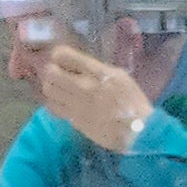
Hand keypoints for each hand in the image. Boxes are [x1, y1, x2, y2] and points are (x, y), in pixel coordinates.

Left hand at [36, 42, 154, 155]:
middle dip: (51, 71)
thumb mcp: (120, 76)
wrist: (137, 131)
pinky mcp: (74, 120)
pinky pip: (53, 108)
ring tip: (60, 89)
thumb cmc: (133, 102)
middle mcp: (83, 86)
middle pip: (50, 72)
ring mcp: (76, 104)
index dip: (59, 56)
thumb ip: (97, 69)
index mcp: (97, 72)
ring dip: (51, 87)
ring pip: (49, 90)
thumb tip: (79, 67)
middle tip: (58, 75)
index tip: (63, 61)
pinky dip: (54, 103)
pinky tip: (63, 103)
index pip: (63, 55)